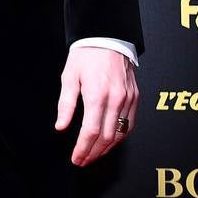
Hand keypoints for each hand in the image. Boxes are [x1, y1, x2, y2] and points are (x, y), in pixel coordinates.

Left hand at [55, 46, 138, 166]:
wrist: (107, 37)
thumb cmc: (85, 55)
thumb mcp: (69, 77)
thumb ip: (65, 104)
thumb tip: (61, 126)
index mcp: (97, 95)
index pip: (91, 132)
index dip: (83, 149)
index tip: (76, 158)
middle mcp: (116, 99)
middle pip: (106, 137)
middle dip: (94, 153)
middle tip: (83, 161)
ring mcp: (128, 99)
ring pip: (120, 133)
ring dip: (107, 148)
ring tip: (94, 155)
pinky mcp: (135, 97)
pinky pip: (130, 123)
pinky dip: (120, 136)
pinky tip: (110, 141)